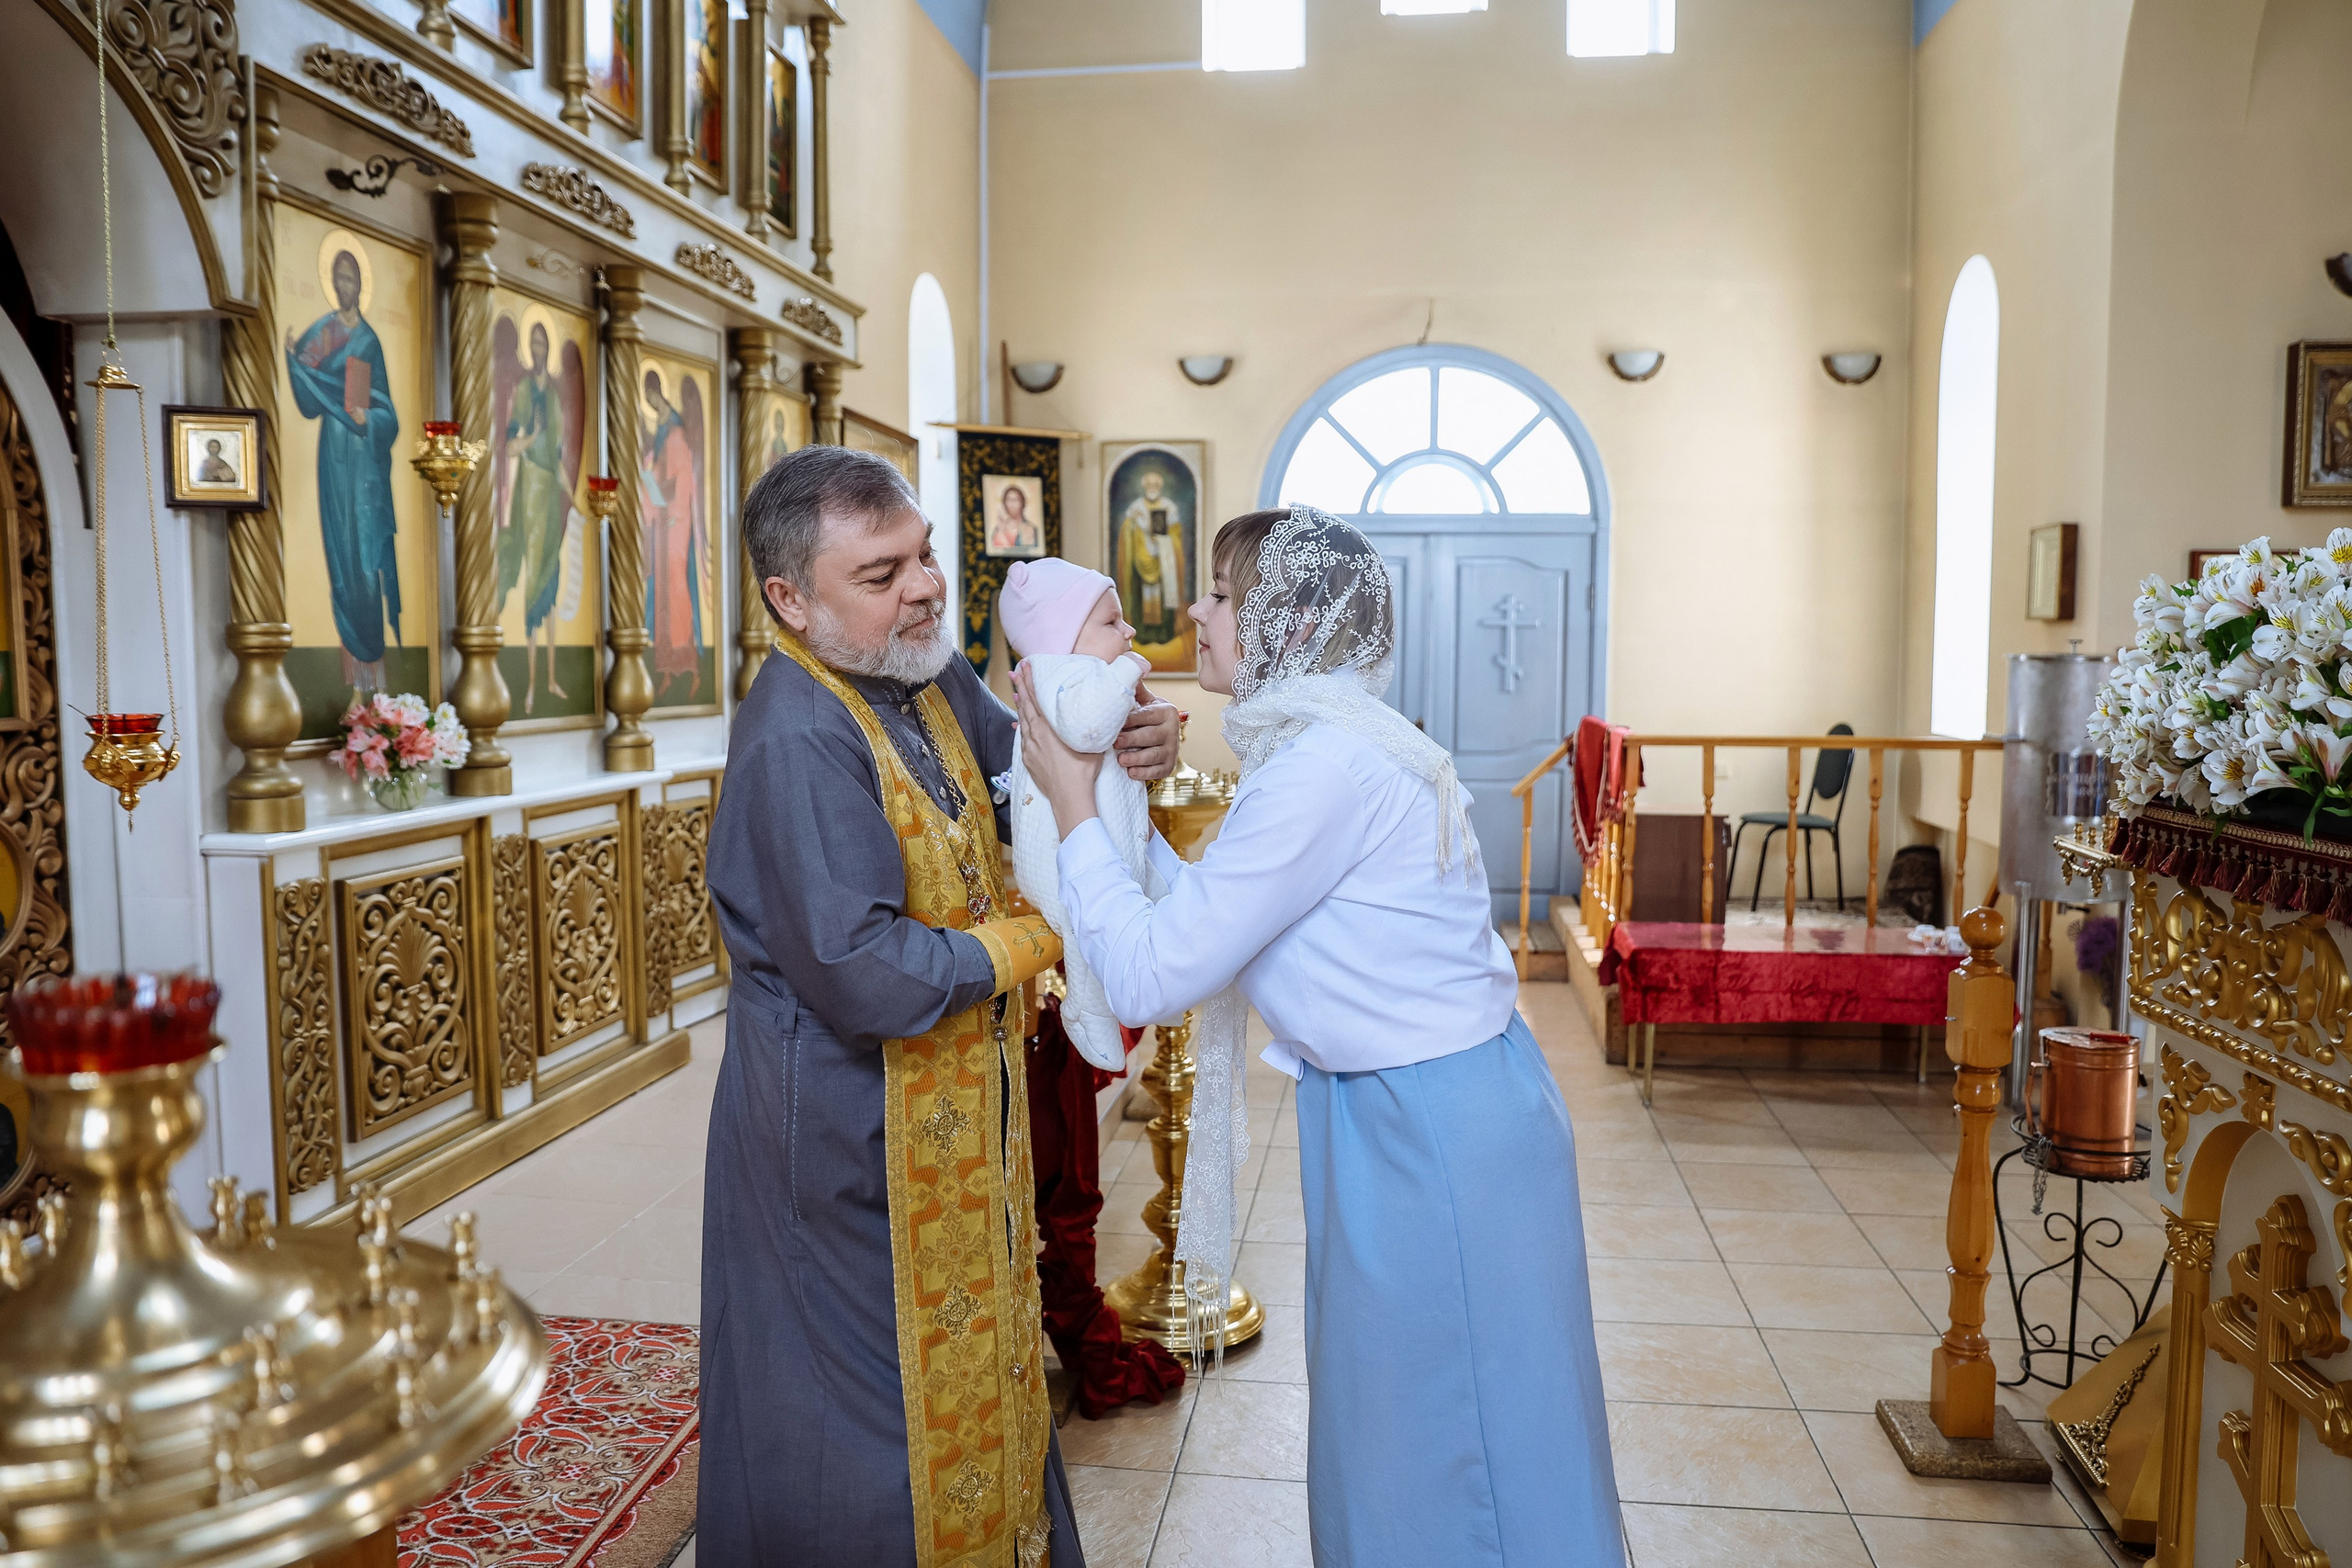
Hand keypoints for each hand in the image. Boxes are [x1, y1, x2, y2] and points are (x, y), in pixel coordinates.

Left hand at [1012, 663, 1104, 839]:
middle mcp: (1035, 736)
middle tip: (1017, 673)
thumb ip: (1090, 726)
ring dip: (1021, 707)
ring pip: (1023, 722)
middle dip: (1021, 688)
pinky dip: (1022, 727)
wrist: (1070, 798)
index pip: (1035, 698)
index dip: (1029, 681)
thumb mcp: (1092, 743)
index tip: (1025, 667)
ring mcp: (1029, 749)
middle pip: (1025, 707)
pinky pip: (1023, 738)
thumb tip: (1100, 710)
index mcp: (1048, 729)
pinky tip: (1022, 724)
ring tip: (1019, 695)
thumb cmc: (1083, 771)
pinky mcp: (1028, 761)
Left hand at [1115, 690, 1179, 780]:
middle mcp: (1172, 730)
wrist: (1161, 734)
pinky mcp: (1169, 766)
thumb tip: (1127, 666)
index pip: (1146, 715)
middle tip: (1115, 742)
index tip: (1115, 722)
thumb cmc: (1146, 716)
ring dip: (1136, 758)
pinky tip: (1131, 772)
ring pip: (1153, 755)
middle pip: (1150, 736)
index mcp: (1166, 711)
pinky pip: (1157, 772)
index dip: (1130, 720)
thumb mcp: (1144, 700)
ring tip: (1121, 760)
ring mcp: (1172, 750)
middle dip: (1131, 739)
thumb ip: (1135, 688)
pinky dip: (1144, 773)